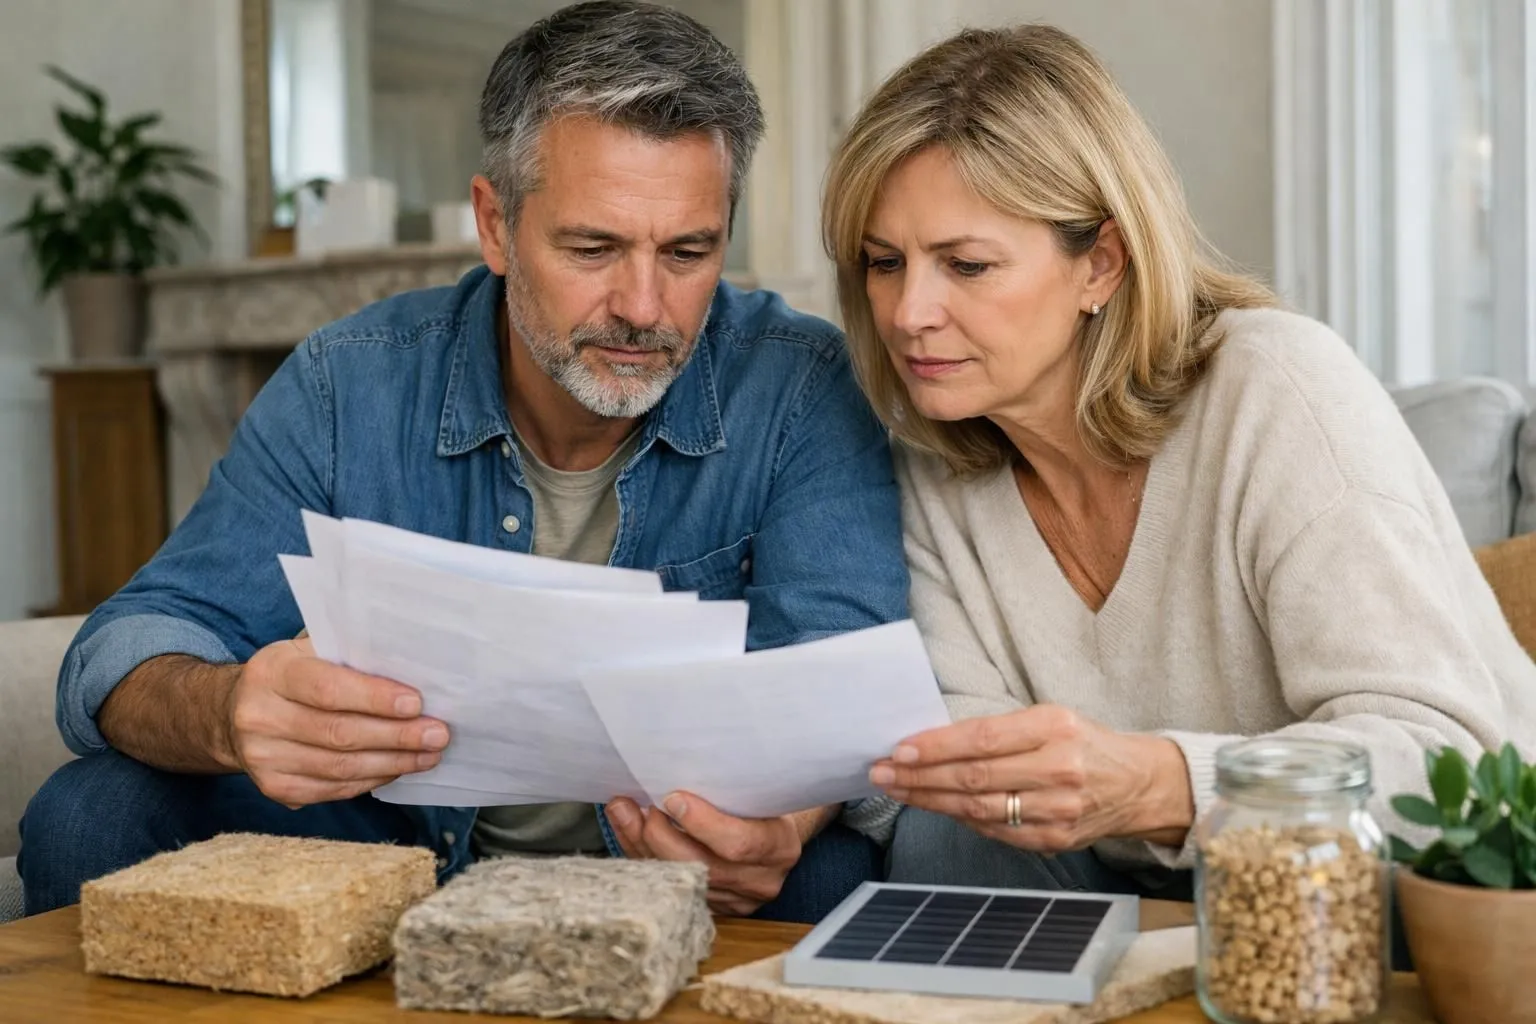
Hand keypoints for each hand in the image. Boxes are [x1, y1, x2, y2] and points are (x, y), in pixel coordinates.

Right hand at [222, 637, 449, 806]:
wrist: (236, 713)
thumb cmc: (294, 675)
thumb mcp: (310, 650)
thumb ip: (351, 654)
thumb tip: (414, 667)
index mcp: (272, 672)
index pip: (328, 689)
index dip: (375, 699)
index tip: (417, 704)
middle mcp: (260, 716)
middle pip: (339, 734)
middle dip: (396, 736)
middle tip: (437, 734)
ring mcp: (263, 757)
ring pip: (340, 767)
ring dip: (393, 762)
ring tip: (429, 754)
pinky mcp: (274, 788)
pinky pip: (333, 789)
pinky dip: (372, 780)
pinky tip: (398, 769)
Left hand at [604, 793, 833, 915]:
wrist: (777, 837)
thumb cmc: (764, 804)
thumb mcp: (758, 791)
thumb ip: (728, 788)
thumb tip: (672, 769)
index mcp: (779, 847)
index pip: (740, 843)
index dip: (702, 824)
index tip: (672, 798)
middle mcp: (760, 881)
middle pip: (702, 868)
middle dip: (662, 837)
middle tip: (642, 805)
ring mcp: (736, 900)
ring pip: (680, 879)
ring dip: (644, 845)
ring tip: (624, 812)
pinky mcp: (713, 908)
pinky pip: (671, 885)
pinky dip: (646, 857)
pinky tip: (630, 831)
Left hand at [868, 704, 1192, 851]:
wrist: (1139, 783)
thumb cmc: (1083, 742)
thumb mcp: (1049, 718)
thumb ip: (998, 730)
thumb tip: (933, 743)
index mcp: (1055, 727)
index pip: (983, 739)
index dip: (936, 747)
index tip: (899, 750)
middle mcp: (1059, 769)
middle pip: (975, 778)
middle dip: (920, 776)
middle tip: (881, 773)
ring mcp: (1058, 810)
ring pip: (979, 809)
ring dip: (931, 801)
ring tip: (897, 791)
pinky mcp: (1055, 840)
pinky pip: (996, 831)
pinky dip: (961, 820)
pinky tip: (936, 808)